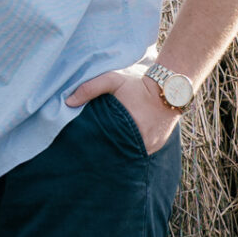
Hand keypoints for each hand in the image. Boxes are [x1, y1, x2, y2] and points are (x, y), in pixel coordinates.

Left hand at [65, 66, 181, 154]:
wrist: (170, 88)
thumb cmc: (137, 85)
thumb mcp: (113, 80)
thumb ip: (90, 88)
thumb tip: (68, 102)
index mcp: (128, 126)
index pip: (106, 143)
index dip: (95, 146)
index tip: (84, 148)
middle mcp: (141, 140)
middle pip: (118, 151)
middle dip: (106, 151)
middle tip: (91, 156)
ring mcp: (150, 146)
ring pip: (130, 154)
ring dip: (120, 152)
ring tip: (106, 155)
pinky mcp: (157, 147)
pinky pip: (141, 153)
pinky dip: (132, 150)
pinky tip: (123, 148)